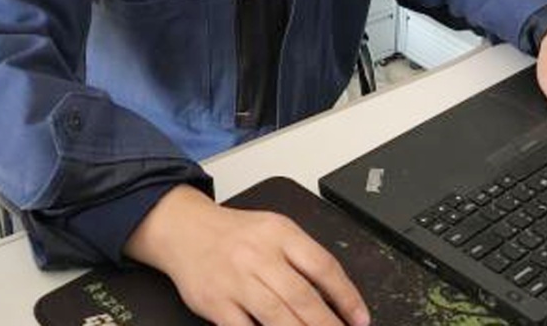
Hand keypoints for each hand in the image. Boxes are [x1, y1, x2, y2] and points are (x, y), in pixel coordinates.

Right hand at [123, 184, 370, 325]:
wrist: (185, 230)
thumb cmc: (235, 235)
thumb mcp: (274, 230)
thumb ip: (302, 258)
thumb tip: (337, 296)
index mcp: (280, 233)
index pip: (322, 266)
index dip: (347, 296)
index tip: (360, 319)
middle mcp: (259, 255)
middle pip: (302, 296)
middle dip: (328, 324)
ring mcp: (236, 280)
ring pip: (277, 316)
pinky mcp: (216, 303)